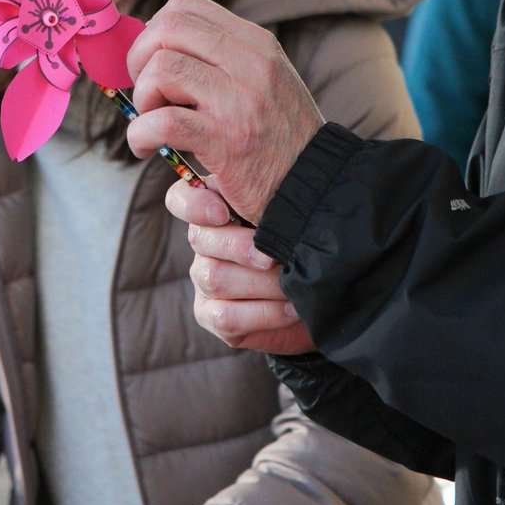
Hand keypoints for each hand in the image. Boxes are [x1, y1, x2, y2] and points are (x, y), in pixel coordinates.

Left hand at [126, 0, 322, 223]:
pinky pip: (163, 122)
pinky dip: (141, 134)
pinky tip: (147, 147)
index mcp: (256, 43)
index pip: (185, 6)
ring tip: (152, 121)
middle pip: (167, 29)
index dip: (153, 32)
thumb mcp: (264, 79)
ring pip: (161, 70)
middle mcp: (250, 62)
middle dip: (139, 60)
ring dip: (143, 98)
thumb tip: (157, 44)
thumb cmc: (277, 137)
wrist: (314, 186)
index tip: (151, 63)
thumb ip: (222, 58)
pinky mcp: (226, 140)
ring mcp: (239, 100)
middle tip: (146, 93)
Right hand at [167, 177, 315, 354]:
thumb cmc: (306, 245)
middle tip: (276, 257)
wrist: (323, 296)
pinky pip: (225, 316)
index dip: (193, 205)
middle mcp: (205, 242)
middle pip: (200, 238)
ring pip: (214, 278)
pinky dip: (264, 313)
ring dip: (263, 284)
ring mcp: (203, 279)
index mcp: (218, 207)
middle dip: (242, 248)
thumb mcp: (293, 215)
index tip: (222, 213)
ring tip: (292, 285)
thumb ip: (268, 200)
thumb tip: (257, 188)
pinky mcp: (210, 315)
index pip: (180, 198)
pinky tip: (290, 309)